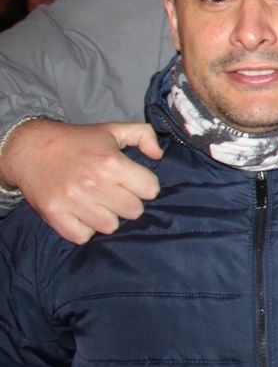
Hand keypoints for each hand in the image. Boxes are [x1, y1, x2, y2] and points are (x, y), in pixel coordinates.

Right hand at [1, 120, 161, 243]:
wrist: (29, 148)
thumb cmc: (76, 141)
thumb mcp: (112, 130)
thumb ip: (143, 135)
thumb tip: (159, 156)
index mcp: (111, 163)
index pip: (151, 190)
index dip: (145, 185)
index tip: (132, 182)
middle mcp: (94, 183)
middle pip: (134, 211)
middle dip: (128, 202)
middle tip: (115, 193)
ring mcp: (73, 201)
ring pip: (110, 226)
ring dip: (107, 217)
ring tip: (98, 203)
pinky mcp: (55, 215)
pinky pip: (83, 236)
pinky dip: (84, 229)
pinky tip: (82, 214)